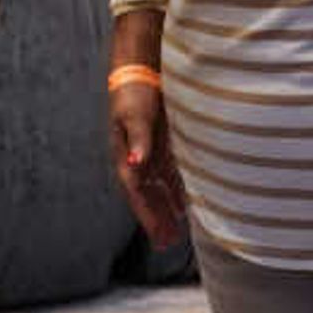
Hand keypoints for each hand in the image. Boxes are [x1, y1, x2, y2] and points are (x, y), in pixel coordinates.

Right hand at [110, 73, 183, 248]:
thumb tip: (136, 164)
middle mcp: (137, 158)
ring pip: (158, 189)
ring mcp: (150, 152)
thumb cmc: (134, 91)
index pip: (137, 193)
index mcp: (126, 155)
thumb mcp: (135, 115)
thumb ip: (139, 139)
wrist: (142, 67)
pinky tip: (185, 205)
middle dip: (156, 220)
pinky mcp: (163, 143)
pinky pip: (170, 174)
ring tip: (176, 233)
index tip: (159, 237)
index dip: (148, 216)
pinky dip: (176, 191)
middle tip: (167, 244)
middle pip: (147, 196)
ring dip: (166, 210)